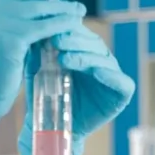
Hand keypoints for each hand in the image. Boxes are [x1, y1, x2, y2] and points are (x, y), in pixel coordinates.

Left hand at [18, 25, 135, 154]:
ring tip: (66, 59)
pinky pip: (122, 82)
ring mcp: (112, 76)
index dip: (67, 30)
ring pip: (104, 60)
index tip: (49, 28)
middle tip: (56, 40)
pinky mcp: (121, 94)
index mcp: (84, 52)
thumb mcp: (39, 72)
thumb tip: (33, 31)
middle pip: (93, 44)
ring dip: (86, 57)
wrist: (53, 126)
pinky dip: (111, 76)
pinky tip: (97, 71)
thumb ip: (38, 54)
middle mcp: (100, 61)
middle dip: (75, 41)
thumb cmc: (46, 96)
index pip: (80, 35)